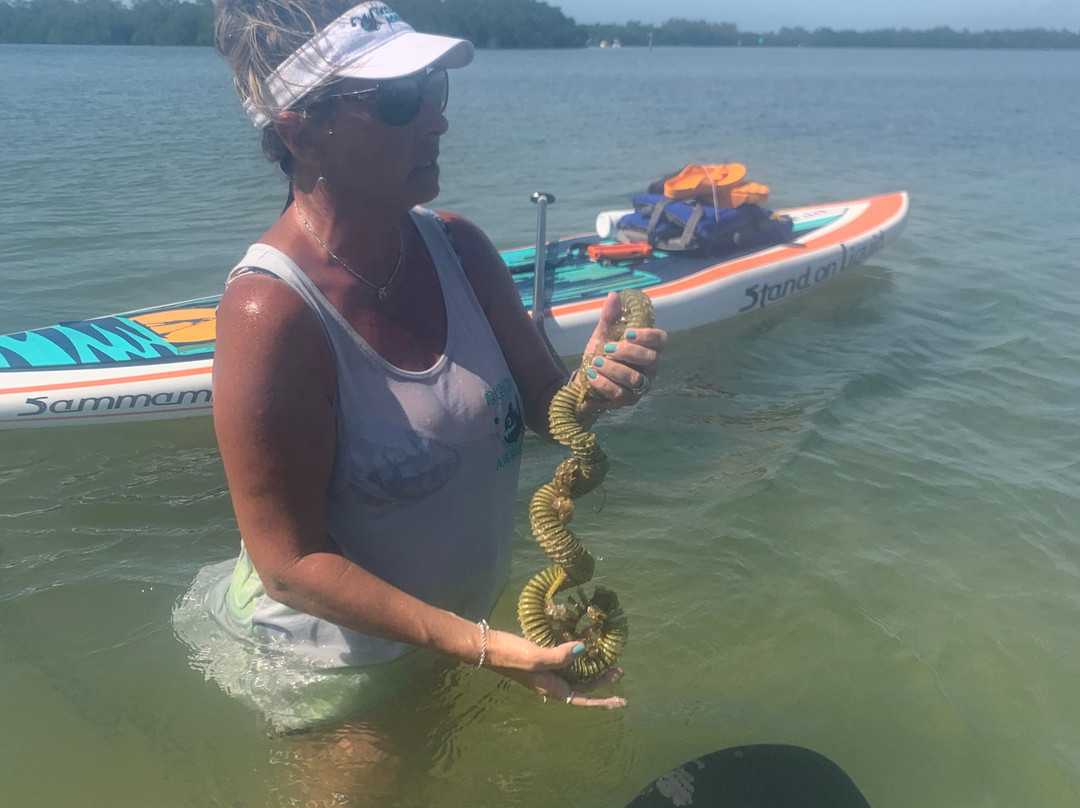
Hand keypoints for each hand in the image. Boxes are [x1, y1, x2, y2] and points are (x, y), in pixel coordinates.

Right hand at [484, 628, 627, 708]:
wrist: (487, 646)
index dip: (603, 701)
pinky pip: (563, 655)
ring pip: (574, 669)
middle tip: (619, 668)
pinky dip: (574, 647)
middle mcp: (551, 681)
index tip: (621, 701)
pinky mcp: (540, 656)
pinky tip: (580, 634)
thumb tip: (584, 650)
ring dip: (589, 661)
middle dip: (601, 678)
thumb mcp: (536, 657)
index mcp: (552, 687)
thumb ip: (560, 655)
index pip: (583, 698)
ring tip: (603, 648)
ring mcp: (545, 669)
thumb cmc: (511, 655)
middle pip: (582, 683)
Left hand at [578, 292, 666, 414]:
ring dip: (613, 370)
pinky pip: (618, 395)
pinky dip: (603, 385)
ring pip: (634, 379)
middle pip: (650, 360)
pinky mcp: (626, 401)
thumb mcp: (602, 334)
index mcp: (647, 348)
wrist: (584, 378)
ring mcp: (639, 387)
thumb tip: (614, 295)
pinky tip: (590, 377)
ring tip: (595, 364)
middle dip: (628, 353)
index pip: (661, 340)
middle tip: (607, 348)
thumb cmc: (600, 354)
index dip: (648, 336)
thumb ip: (609, 317)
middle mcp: (648, 369)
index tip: (628, 333)